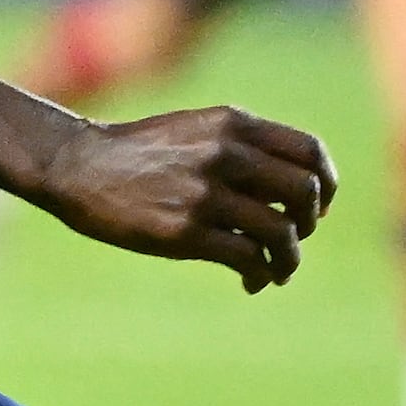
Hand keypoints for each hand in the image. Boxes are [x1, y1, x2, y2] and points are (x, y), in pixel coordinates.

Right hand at [30, 106, 337, 291]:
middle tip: (292, 239)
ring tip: (276, 270)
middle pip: (305, 194)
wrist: (80, 166)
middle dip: (308, 224)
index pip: (310, 152)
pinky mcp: (187, 232)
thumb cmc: (141, 152)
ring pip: (283, 233)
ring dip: (288, 259)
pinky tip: (252, 281)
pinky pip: (250, 259)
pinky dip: (262, 275)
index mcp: (234, 124)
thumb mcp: (198, 129)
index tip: (315, 207)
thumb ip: (244, 147)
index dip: (326, 184)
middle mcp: (227, 153)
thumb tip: (296, 189)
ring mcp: (207, 193)